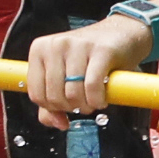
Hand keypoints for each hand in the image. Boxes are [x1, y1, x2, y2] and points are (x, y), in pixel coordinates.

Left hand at [24, 13, 152, 126]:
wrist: (122, 33)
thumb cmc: (91, 57)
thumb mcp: (66, 74)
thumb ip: (53, 101)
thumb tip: (57, 124)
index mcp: (39, 50)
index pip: (36, 94)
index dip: (52, 108)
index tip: (66, 108)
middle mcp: (55, 45)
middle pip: (54, 96)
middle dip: (70, 108)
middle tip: (83, 105)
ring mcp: (77, 46)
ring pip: (73, 93)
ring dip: (85, 106)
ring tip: (93, 102)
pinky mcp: (101, 51)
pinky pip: (92, 86)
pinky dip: (97, 100)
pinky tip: (102, 100)